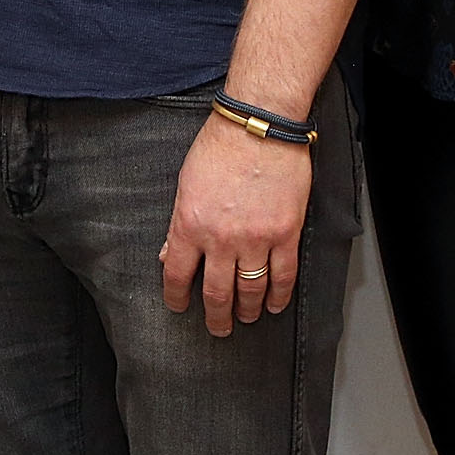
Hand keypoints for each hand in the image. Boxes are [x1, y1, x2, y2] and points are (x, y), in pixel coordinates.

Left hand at [160, 112, 312, 337]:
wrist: (259, 126)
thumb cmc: (220, 147)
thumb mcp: (185, 184)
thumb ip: (177, 224)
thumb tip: (168, 254)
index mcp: (190, 225)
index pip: (177, 275)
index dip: (176, 297)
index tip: (178, 307)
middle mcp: (221, 239)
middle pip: (216, 293)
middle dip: (216, 317)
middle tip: (218, 328)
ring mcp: (255, 239)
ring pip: (251, 290)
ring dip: (248, 310)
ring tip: (247, 318)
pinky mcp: (285, 233)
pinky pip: (282, 276)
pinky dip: (279, 296)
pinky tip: (275, 304)